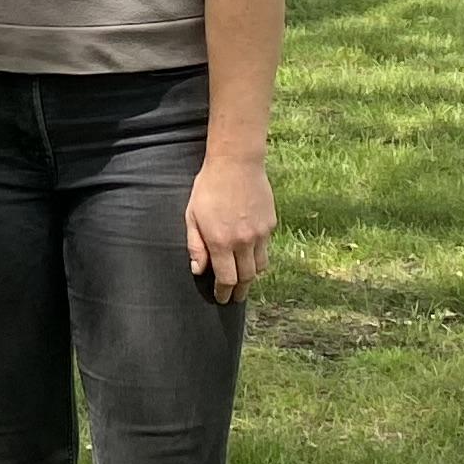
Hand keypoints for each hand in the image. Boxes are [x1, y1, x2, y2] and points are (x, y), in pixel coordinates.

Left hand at [185, 154, 273, 304]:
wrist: (236, 164)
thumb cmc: (208, 188)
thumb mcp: (192, 216)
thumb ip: (195, 246)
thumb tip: (198, 270)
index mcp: (221, 242)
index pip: (227, 279)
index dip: (224, 292)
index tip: (221, 299)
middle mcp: (243, 242)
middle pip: (246, 278)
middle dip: (239, 291)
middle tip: (234, 297)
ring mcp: (260, 234)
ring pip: (260, 267)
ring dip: (251, 277)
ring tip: (244, 280)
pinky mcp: (270, 225)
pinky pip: (266, 249)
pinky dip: (258, 257)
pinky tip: (250, 256)